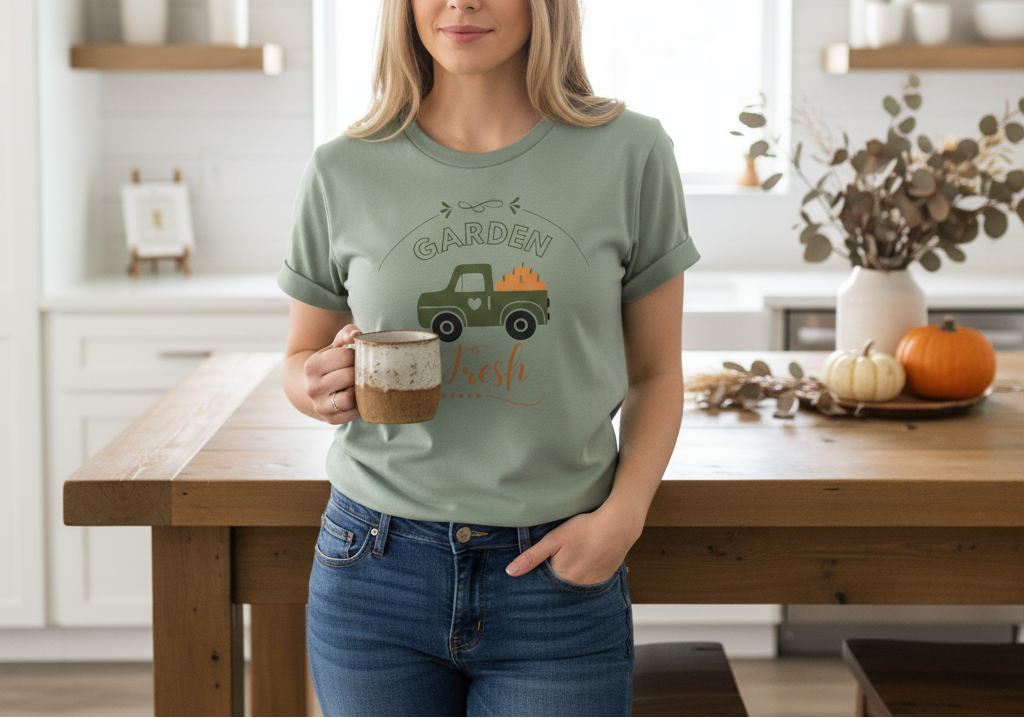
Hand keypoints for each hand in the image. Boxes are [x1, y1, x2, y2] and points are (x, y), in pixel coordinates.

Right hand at [303, 324, 361, 424]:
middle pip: (350, 376)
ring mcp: (320, 406)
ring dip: (359, 388)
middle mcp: (312, 388)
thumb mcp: (336, 345)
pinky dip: (360, 403)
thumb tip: (357, 336)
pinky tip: (356, 396)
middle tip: (359, 370)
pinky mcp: (331, 419)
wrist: (317, 388)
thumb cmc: (332, 362)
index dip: (356, 355)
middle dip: (359, 371)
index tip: (355, 357)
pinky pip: (355, 412)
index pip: (345, 356)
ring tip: (357, 383)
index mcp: (311, 366)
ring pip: (351, 396)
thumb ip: (347, 334)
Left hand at [505, 507, 642, 584]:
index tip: (544, 561)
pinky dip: (585, 573)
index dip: (542, 572)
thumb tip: (510, 572)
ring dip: (571, 574)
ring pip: (575, 583)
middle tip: (561, 555)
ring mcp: (593, 583)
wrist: (618, 525)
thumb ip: (532, 557)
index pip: (545, 583)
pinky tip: (586, 558)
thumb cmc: (584, 528)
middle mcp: (578, 586)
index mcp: (562, 578)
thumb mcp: (553, 539)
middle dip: (556, 574)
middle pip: (560, 584)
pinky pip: (590, 580)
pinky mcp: (605, 577)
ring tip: (574, 556)